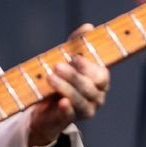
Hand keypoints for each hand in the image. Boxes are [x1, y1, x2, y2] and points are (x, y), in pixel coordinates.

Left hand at [29, 23, 109, 146]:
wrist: (44, 107)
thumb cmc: (61, 78)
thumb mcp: (68, 59)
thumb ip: (78, 43)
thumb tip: (89, 26)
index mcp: (99, 81)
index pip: (100, 75)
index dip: (88, 66)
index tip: (74, 57)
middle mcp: (96, 97)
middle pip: (90, 87)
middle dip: (74, 76)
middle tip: (56, 66)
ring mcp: (85, 110)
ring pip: (80, 100)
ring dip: (66, 88)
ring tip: (50, 77)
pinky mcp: (70, 120)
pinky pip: (70, 115)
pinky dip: (67, 108)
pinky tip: (61, 102)